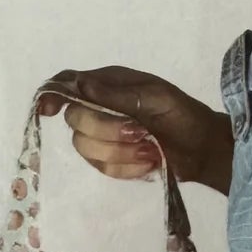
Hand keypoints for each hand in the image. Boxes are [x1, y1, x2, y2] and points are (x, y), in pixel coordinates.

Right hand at [38, 67, 233, 193]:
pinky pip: (101, 168)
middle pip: (75, 120)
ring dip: (119, 152)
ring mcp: (103, 136)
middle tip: (139, 132)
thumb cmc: (182, 114)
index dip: (53, 95)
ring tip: (149, 148)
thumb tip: (79, 84)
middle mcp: (100, 107)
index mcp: (110, 84)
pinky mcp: (110, 161)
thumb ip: (117, 93)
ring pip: (85, 147)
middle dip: (106, 130)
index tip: (48, 110)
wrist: (203, 149)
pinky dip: (126, 168)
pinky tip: (147, 161)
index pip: (68, 83)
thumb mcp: (156, 97)